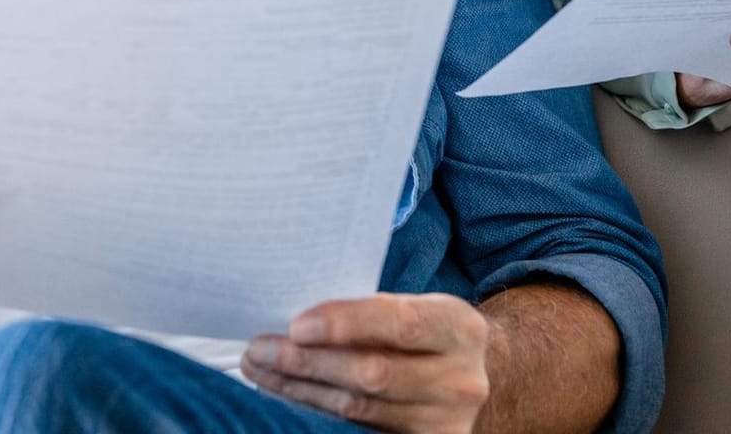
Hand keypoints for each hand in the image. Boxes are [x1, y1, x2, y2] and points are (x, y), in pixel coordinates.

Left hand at [242, 294, 489, 433]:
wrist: (471, 378)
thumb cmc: (428, 335)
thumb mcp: (419, 309)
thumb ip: (375, 312)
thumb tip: (299, 319)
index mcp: (461, 328)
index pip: (401, 324)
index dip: (346, 324)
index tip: (296, 325)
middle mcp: (461, 380)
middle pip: (373, 374)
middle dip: (309, 362)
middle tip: (259, 349)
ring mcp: (445, 423)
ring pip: (359, 408)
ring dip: (301, 389)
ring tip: (261, 369)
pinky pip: (358, 430)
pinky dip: (316, 410)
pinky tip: (287, 393)